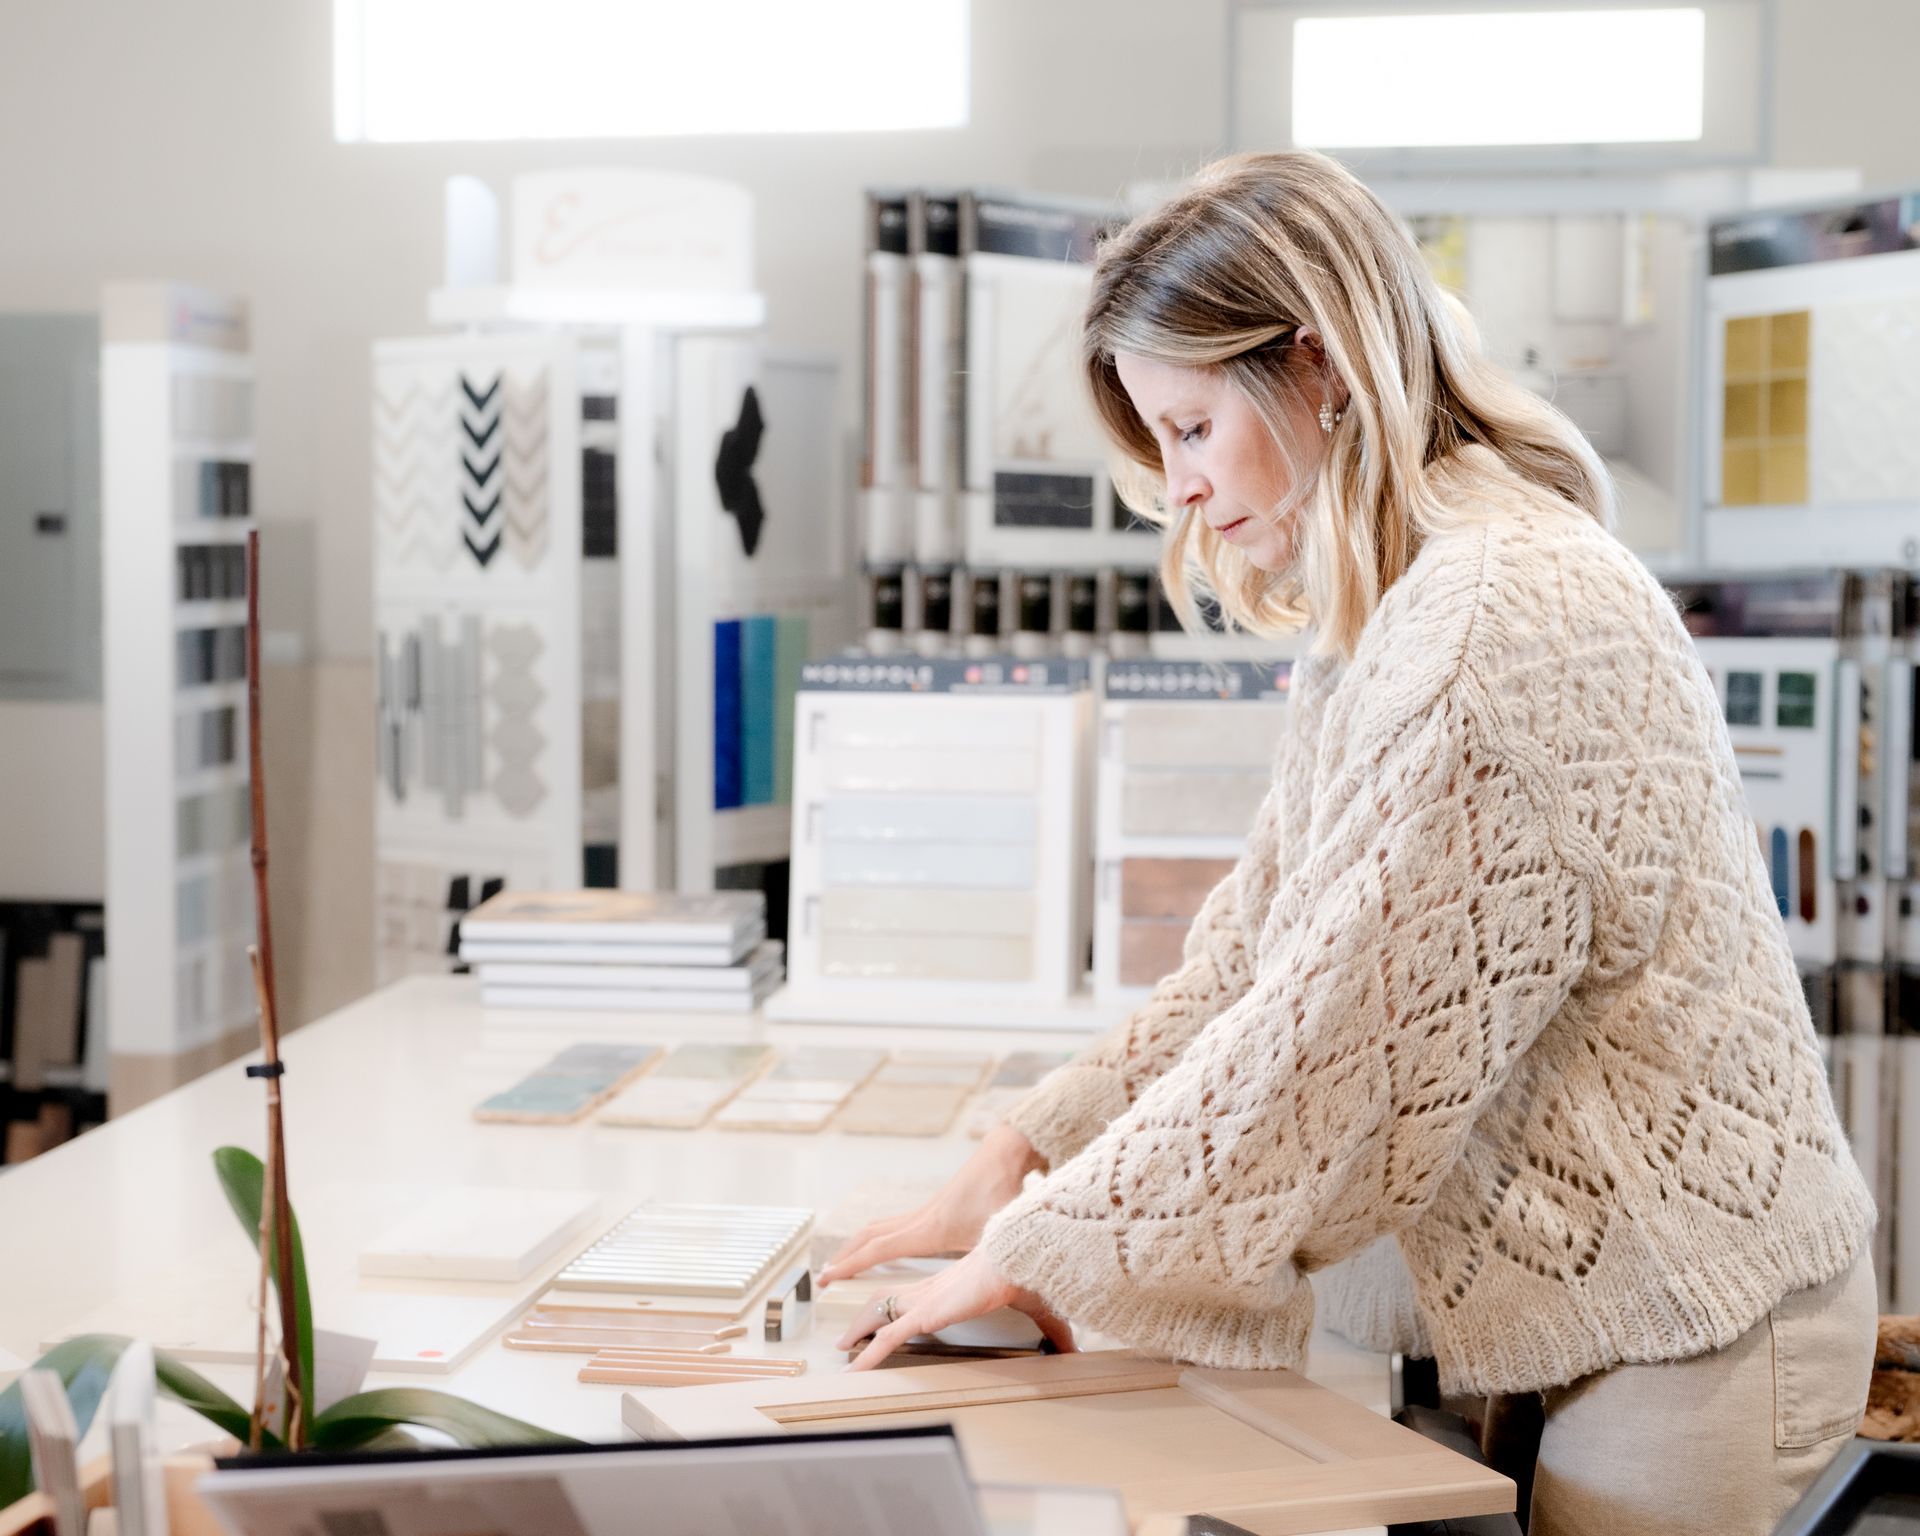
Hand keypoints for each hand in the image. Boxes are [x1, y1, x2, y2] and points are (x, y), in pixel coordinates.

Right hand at [818, 1125, 1043, 1286]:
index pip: (879, 1249)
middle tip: (823, 1276)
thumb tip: (994, 1275)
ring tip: (841, 1263)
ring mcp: (924, 1212)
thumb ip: (992, 1257)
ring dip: (856, 1246)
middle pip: (868, 1236)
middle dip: (843, 1257)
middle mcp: (920, 1218)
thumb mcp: (1000, 1233)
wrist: (1004, 1155)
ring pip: (877, 1228)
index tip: (827, 1277)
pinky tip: (877, 1248)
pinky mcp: (932, 1209)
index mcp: (930, 1229)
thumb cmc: (1004, 1192)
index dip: (850, 1265)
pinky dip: (874, 1238)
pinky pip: (892, 1226)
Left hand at [835, 1246, 1075, 1370]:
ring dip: (859, 1333)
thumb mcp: (1037, 1310)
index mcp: (951, 1287)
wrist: (1019, 1260)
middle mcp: (931, 1291)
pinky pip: (887, 1337)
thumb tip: (1073, 1349)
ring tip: (843, 1352)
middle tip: (849, 1337)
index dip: (898, 1308)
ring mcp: (924, 1302)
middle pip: (888, 1302)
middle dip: (866, 1319)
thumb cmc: (1027, 1276)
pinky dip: (868, 1354)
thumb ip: (1050, 1332)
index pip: (915, 1298)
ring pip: (879, 1316)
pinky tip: (855, 1370)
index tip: (888, 1320)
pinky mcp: (923, 1313)